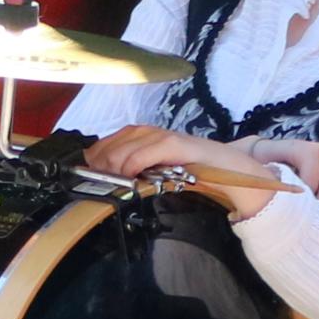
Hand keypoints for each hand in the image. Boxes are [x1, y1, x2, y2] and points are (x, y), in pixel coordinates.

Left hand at [84, 126, 272, 217]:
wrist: (227, 168)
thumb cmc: (188, 170)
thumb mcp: (153, 170)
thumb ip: (130, 171)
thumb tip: (103, 180)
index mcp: (137, 135)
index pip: (100, 146)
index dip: (91, 164)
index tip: (91, 182)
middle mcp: (145, 131)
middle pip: (106, 149)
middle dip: (101, 170)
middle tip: (106, 188)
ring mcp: (159, 136)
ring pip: (120, 152)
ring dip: (114, 172)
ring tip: (119, 186)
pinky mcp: (173, 144)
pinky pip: (143, 155)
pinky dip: (132, 167)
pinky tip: (132, 178)